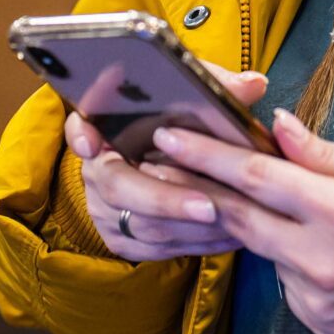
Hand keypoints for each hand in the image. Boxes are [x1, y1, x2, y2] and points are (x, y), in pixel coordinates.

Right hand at [69, 64, 266, 261]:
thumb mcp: (192, 99)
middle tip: (208, 206)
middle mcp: (97, 170)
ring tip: (235, 222)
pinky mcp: (124, 239)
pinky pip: (158, 249)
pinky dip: (197, 243)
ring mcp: (106, 209)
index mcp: (103, 128)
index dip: (82, 134)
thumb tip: (253, 84)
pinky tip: (230, 236)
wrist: (166, 164)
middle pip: (118, 186)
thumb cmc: (179, 125)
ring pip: (143, 224)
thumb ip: (215, 88)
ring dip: (192, 227)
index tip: (90, 142)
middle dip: (165, 199)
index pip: (80, 125)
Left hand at [154, 108, 333, 333]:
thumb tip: (276, 126)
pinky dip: (290, 262)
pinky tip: (318, 253)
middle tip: (165, 167)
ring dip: (256, 228)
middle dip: (200, 189)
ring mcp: (318, 296)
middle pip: (241, 218)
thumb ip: (324, 154)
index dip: (207, 156)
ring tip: (270, 209)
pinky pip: (287, 284)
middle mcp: (321, 257)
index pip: (256, 177)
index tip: (170, 137)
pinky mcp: (319, 322)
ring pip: (264, 253)